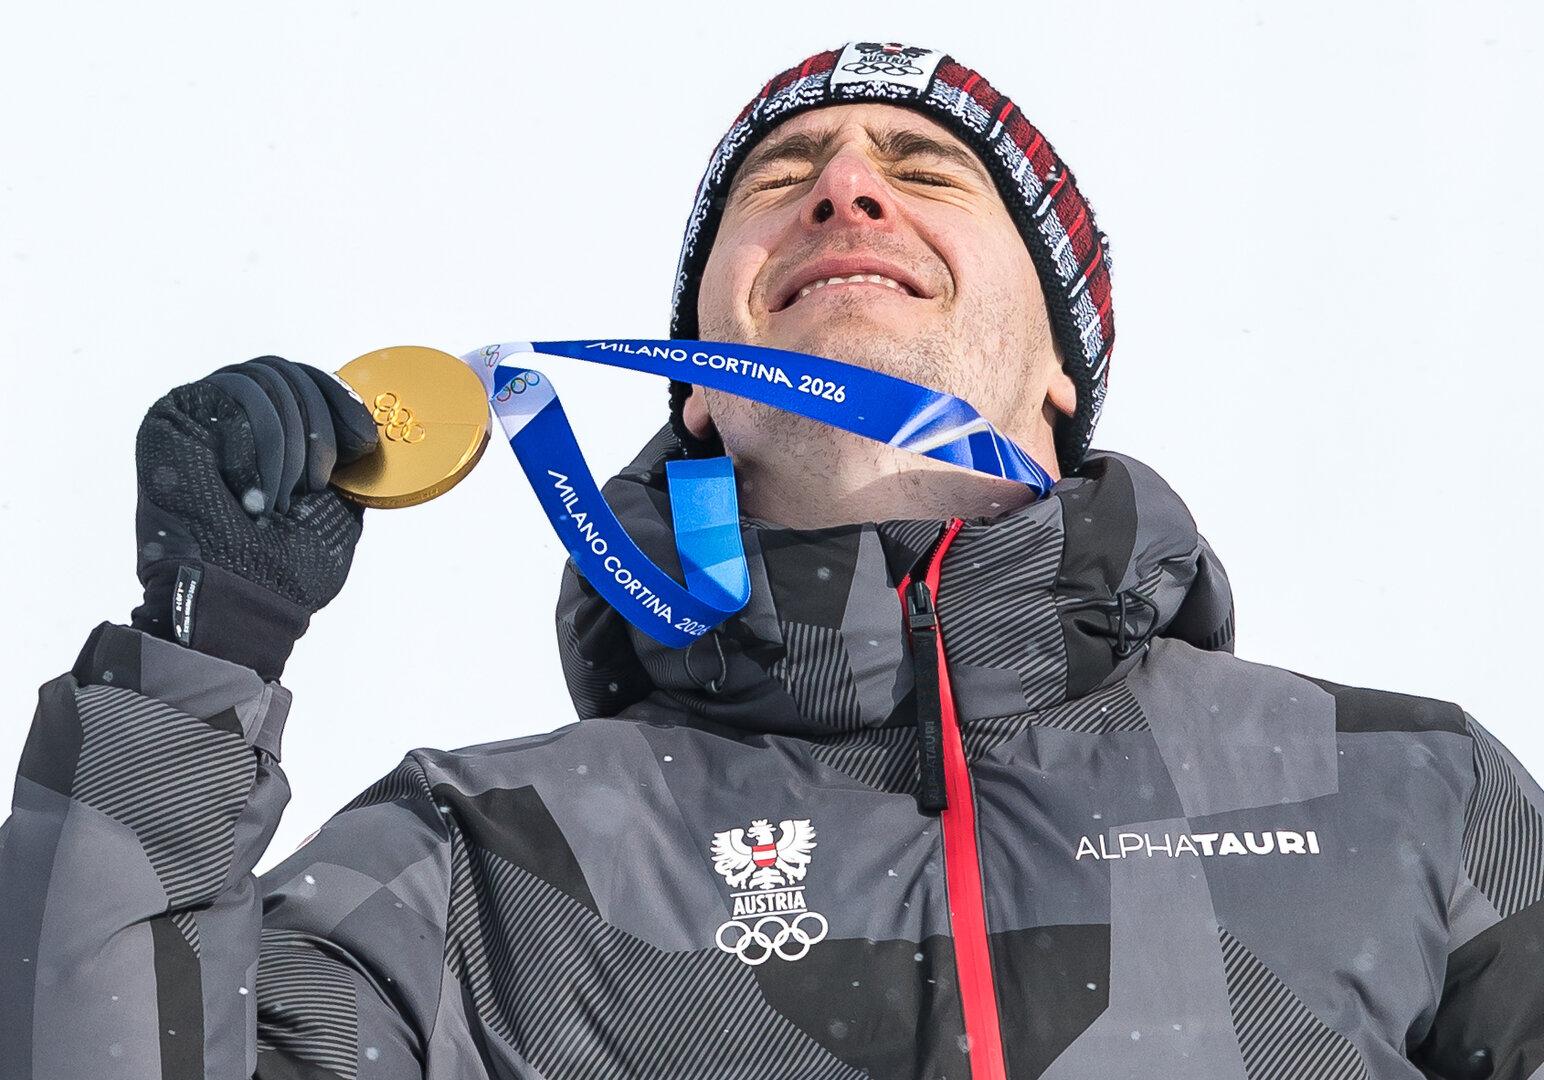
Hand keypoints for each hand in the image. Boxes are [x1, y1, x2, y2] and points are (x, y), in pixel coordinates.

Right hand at [130, 356, 378, 678]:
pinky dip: (252, 447)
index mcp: (271, 436)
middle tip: (314, 483)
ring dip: (285, 444)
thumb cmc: (289, 568)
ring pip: (259, 381)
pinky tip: (249, 495)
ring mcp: (199, 418)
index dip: (341, 399)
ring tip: (279, 498)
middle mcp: (233, 419)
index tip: (364, 440)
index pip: (306, 381)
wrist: (247, 601)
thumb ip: (345, 460)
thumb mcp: (338, 505)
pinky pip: (225, 395)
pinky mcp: (167, 421)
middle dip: (316, 426)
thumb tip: (371, 423)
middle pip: (285, 373)